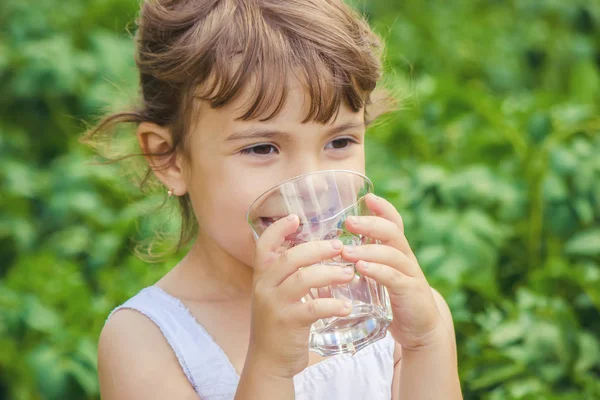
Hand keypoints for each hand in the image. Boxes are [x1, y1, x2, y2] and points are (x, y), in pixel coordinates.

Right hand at [246, 215, 354, 378]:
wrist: (269, 362)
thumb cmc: (279, 324)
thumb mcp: (276, 295)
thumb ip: (289, 275)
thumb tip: (316, 251)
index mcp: (262, 277)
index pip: (264, 245)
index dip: (278, 228)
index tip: (296, 217)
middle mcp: (264, 287)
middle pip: (290, 257)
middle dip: (317, 249)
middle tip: (340, 247)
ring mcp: (274, 305)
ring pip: (302, 279)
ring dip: (330, 273)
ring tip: (349, 274)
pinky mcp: (287, 323)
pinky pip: (312, 308)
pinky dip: (332, 305)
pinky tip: (347, 307)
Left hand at [341, 194, 446, 350]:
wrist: (420, 329)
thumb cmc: (392, 298)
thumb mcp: (378, 276)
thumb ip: (361, 262)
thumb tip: (329, 250)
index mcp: (396, 250)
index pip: (393, 222)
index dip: (383, 208)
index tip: (368, 196)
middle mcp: (405, 257)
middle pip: (392, 232)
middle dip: (371, 224)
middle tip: (349, 222)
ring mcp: (410, 274)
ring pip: (391, 254)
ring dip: (367, 250)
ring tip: (346, 251)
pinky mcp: (411, 292)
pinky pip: (394, 278)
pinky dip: (377, 271)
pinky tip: (361, 269)